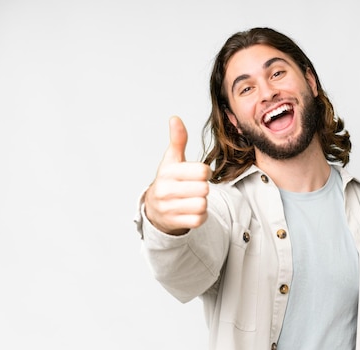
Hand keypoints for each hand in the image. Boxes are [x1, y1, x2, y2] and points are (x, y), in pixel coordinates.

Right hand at [144, 116, 211, 234]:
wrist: (154, 209)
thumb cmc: (168, 181)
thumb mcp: (171, 160)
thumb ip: (177, 140)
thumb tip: (175, 118)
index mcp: (168, 172)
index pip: (202, 171)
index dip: (205, 172)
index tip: (198, 174)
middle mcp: (166, 190)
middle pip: (204, 189)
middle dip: (203, 189)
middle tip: (194, 188)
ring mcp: (169, 208)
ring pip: (202, 205)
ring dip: (202, 203)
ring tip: (192, 199)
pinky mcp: (175, 222)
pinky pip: (199, 219)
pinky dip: (200, 216)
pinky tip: (191, 210)